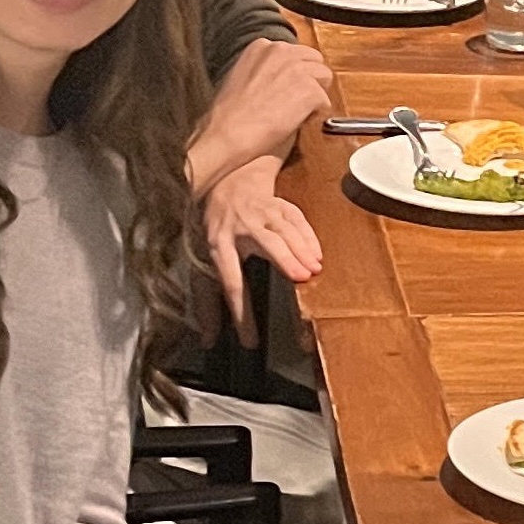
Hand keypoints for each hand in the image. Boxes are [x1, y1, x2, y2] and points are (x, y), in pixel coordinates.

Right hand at [190, 40, 329, 193]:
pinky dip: (315, 116)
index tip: (285, 90)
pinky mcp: (310, 90)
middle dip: (311, 81)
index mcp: (262, 46)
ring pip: (325, 79)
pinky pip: (325, 102)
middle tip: (294, 103)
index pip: (297, 53)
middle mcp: (282, 51)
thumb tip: (284, 78)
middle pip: (316, 61)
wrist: (227, 134)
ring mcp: (297, 69)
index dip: (295, 74)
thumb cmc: (230, 115)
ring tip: (293, 113)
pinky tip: (294, 122)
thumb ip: (265, 70)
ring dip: (314, 97)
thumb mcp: (241, 76)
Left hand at [202, 155, 321, 337]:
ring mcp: (262, 212)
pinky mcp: (278, 204)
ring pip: (284, 229)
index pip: (231, 282)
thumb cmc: (217, 230)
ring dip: (301, 248)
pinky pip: (296, 218)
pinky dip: (308, 236)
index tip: (252, 338)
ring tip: (315, 268)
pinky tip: (316, 253)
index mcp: (219, 246)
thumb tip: (209, 340)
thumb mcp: (206, 262)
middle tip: (301, 277)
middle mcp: (241, 227)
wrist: (230, 184)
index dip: (241, 310)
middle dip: (283, 259)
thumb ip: (206, 301)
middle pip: (266, 243)